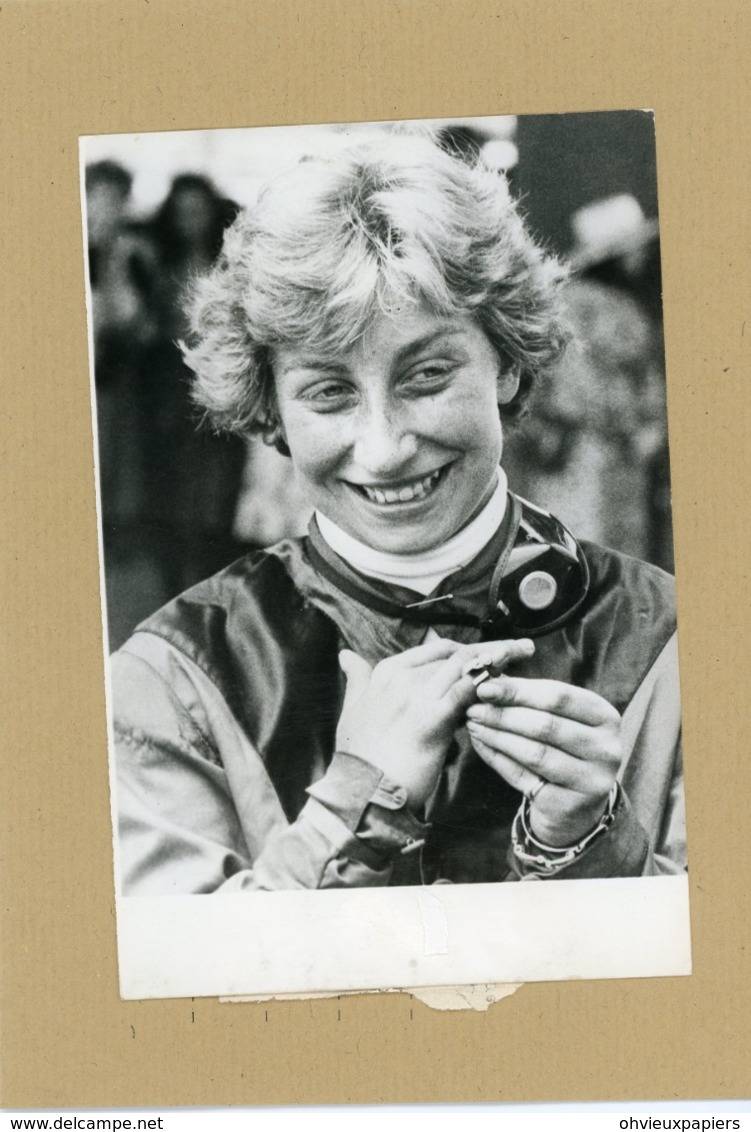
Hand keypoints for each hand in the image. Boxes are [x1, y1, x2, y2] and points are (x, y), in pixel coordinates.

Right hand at [336, 637, 534, 808]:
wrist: (361, 793)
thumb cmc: (359, 757)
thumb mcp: (352, 710)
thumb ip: (358, 679)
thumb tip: (347, 655)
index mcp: (386, 672)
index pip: (435, 648)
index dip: (467, 648)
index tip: (488, 651)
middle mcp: (402, 676)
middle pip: (457, 652)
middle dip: (491, 647)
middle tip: (520, 648)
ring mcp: (417, 695)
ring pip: (467, 666)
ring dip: (499, 660)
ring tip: (524, 656)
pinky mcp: (434, 717)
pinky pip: (469, 691)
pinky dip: (491, 686)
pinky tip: (509, 688)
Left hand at [466, 676, 621, 845]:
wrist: (575, 806)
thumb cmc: (562, 748)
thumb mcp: (557, 718)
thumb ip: (529, 697)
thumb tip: (490, 677)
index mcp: (606, 717)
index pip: (559, 696)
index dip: (518, 690)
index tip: (485, 687)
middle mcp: (607, 748)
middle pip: (546, 725)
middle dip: (503, 714)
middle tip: (473, 708)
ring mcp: (591, 780)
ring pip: (534, 753)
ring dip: (497, 736)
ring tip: (473, 724)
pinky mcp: (569, 806)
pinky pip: (524, 778)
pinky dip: (497, 759)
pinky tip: (481, 744)